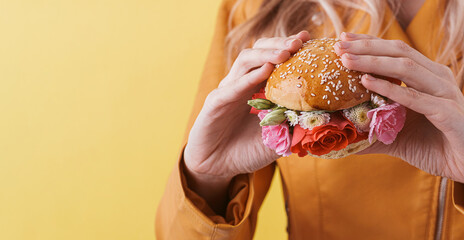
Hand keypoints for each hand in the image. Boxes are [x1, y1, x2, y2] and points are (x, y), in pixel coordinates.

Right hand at [184, 31, 310, 180]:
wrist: (217, 167)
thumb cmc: (247, 151)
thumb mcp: (278, 139)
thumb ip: (297, 126)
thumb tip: (329, 119)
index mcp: (258, 87)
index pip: (275, 59)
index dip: (290, 47)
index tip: (309, 40)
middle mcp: (242, 83)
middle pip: (260, 51)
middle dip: (279, 44)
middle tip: (299, 42)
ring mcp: (228, 91)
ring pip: (245, 62)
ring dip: (266, 54)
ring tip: (285, 53)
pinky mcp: (214, 103)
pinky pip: (232, 87)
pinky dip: (248, 78)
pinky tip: (264, 71)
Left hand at [334, 32, 463, 182]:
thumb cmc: (433, 147)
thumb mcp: (395, 135)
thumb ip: (371, 130)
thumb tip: (341, 133)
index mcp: (427, 76)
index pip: (395, 50)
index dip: (369, 42)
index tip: (342, 38)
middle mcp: (437, 78)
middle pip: (399, 52)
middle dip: (366, 47)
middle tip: (338, 46)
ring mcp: (445, 93)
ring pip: (406, 68)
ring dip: (372, 62)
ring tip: (346, 60)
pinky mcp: (448, 113)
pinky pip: (416, 97)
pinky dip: (390, 88)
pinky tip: (367, 82)